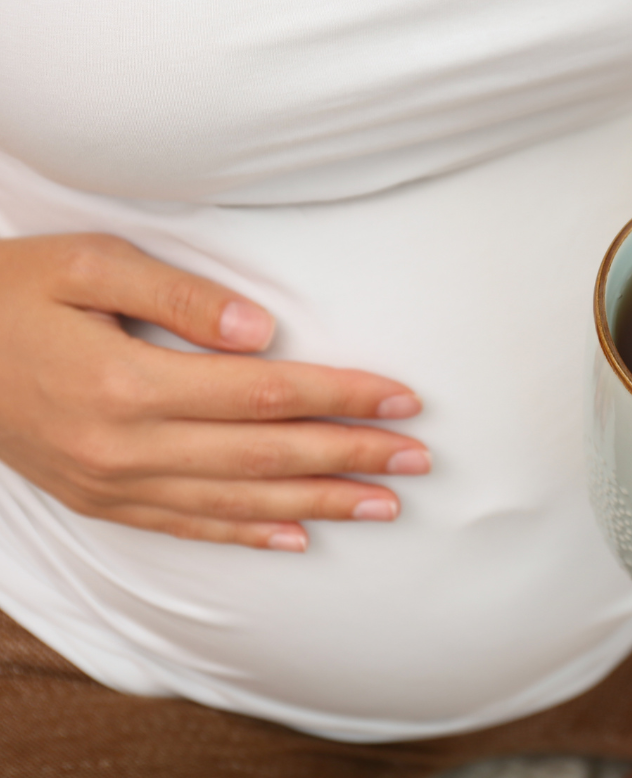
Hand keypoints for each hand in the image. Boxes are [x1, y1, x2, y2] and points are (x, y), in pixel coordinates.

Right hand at [0, 233, 428, 550]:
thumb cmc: (12, 291)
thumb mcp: (88, 266)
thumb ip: (180, 299)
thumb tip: (264, 332)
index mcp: (127, 384)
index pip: (265, 395)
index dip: (341, 397)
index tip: (402, 399)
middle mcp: (125, 447)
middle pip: (266, 456)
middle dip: (351, 456)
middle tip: (419, 459)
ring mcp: (111, 483)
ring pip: (239, 501)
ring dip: (319, 502)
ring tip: (385, 504)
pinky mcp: (100, 498)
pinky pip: (187, 525)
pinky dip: (249, 534)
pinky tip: (297, 537)